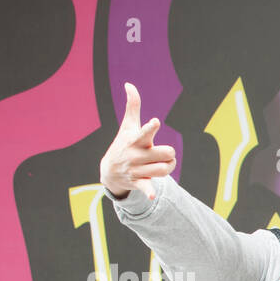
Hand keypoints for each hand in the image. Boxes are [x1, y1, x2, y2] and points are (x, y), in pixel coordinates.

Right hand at [99, 82, 176, 200]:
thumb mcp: (127, 126)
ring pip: (163, 169)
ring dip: (169, 167)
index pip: (145, 132)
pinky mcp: (139, 182)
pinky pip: (146, 188)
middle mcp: (136, 155)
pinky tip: (152, 196)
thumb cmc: (123, 144)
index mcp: (136, 140)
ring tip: (164, 164)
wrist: (110, 171)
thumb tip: (129, 84)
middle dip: (170, 154)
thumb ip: (133, 106)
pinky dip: (149, 192)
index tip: (156, 122)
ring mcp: (137, 169)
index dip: (151, 128)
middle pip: (164, 153)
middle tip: (165, 153)